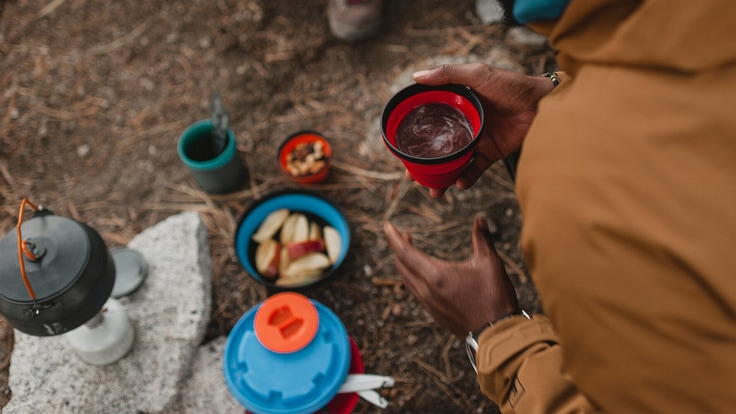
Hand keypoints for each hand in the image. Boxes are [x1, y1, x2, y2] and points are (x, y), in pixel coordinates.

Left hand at [384, 215, 519, 337]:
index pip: (406, 253)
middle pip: (402, 266)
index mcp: (436, 276)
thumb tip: (480, 219)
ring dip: (405, 264)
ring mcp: (429, 305)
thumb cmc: (494, 298)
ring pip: (407, 281)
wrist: (497, 335)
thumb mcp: (490, 263)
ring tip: (410, 251)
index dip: (394, 238)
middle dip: (399, 248)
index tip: (386, 226)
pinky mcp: (435, 315)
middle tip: (402, 235)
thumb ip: (482, 239)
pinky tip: (422, 275)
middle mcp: (427, 292)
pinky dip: (412, 278)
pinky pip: (416, 293)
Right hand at [411, 63, 554, 197]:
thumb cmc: (511, 85)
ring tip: (433, 189)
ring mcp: (476, 140)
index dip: (414, 134)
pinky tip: (458, 183)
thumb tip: (416, 76)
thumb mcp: (477, 74)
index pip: (429, 120)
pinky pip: (474, 170)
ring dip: (441, 177)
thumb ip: (448, 74)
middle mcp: (463, 123)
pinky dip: (466, 179)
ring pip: (452, 162)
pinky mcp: (491, 153)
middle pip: (437, 146)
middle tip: (411, 176)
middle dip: (423, 164)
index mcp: (456, 104)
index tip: (399, 149)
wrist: (543, 104)